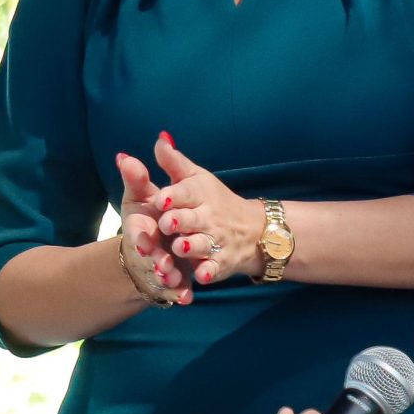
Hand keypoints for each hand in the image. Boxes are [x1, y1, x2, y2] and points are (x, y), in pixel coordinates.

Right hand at [111, 185, 185, 309]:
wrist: (153, 243)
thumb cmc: (146, 216)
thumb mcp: (141, 195)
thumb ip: (136, 178)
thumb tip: (123, 155)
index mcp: (139, 230)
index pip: (137, 235)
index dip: (141, 239)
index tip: (144, 242)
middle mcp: (148, 251)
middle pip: (150, 259)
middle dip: (156, 262)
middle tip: (165, 265)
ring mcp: (161, 266)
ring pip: (163, 276)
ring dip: (168, 279)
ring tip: (176, 280)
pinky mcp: (174, 279)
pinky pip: (176, 290)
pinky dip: (180, 294)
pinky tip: (187, 298)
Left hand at [151, 131, 263, 285]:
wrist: (255, 230)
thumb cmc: (214, 200)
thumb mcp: (195, 178)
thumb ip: (174, 162)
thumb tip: (159, 138)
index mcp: (200, 194)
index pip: (187, 191)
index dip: (174, 195)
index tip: (159, 198)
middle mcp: (209, 217)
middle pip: (193, 219)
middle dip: (180, 221)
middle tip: (167, 223)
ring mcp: (217, 240)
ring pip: (202, 244)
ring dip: (191, 247)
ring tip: (179, 248)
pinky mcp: (222, 262)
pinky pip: (215, 268)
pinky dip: (208, 272)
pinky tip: (200, 276)